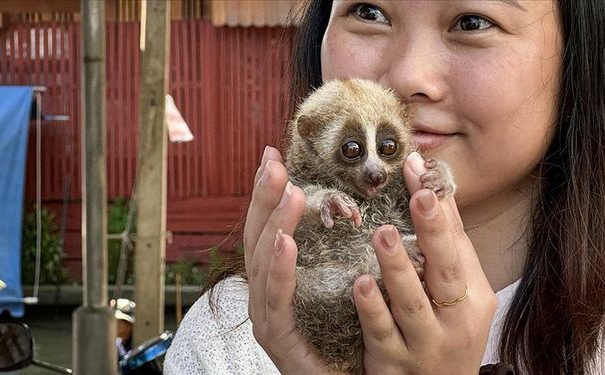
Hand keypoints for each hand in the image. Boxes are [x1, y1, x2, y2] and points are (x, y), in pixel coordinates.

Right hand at [243, 146, 346, 373]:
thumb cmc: (344, 334)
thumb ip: (332, 249)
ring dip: (274, 223)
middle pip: (258, 236)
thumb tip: (346, 206)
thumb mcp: (337, 282)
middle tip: (273, 163)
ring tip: (286, 190)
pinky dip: (279, 269)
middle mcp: (264, 291)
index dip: (266, 192)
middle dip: (264, 198)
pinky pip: (277, 299)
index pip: (268, 226)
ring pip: (263, 262)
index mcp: (276, 275)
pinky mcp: (278, 336)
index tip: (272, 156)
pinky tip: (285, 242)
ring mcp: (266, 314)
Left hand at [353, 152, 497, 373]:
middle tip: (419, 197)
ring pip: (412, 302)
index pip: (457, 243)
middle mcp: (455, 319)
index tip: (419, 171)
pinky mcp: (395, 362)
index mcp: (473, 295)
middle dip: (433, 232)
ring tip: (382, 234)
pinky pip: (382, 333)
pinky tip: (360, 285)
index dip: (439, 208)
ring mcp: (426, 343)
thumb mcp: (457, 293)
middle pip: (445, 271)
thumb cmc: (447, 333)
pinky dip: (373, 309)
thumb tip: (434, 187)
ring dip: (397, 267)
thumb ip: (446, 245)